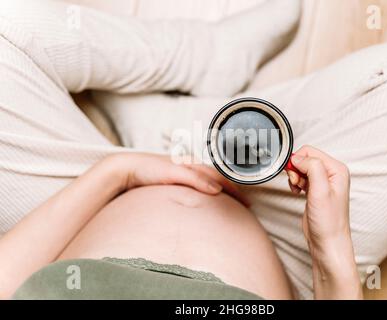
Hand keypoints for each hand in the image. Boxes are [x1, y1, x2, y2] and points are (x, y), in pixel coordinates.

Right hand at [103, 153, 249, 206]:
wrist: (129, 169)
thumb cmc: (151, 178)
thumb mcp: (172, 186)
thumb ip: (186, 192)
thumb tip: (199, 204)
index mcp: (192, 168)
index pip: (217, 177)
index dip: (233, 188)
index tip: (245, 202)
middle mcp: (190, 165)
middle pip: (219, 175)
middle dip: (236, 188)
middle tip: (249, 203)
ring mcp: (182, 166)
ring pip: (210, 174)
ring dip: (226, 185)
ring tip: (240, 198)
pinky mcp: (172, 170)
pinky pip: (192, 176)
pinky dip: (205, 183)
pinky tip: (215, 191)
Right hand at [286, 145, 361, 298]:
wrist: (327, 242)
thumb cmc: (328, 222)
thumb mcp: (320, 191)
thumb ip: (312, 168)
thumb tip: (299, 157)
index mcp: (337, 169)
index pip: (310, 151)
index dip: (298, 161)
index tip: (294, 175)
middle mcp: (331, 174)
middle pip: (305, 158)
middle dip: (295, 169)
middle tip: (296, 183)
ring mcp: (323, 182)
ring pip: (301, 168)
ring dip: (295, 177)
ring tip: (298, 189)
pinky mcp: (315, 190)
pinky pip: (301, 177)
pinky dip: (295, 182)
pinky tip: (298, 192)